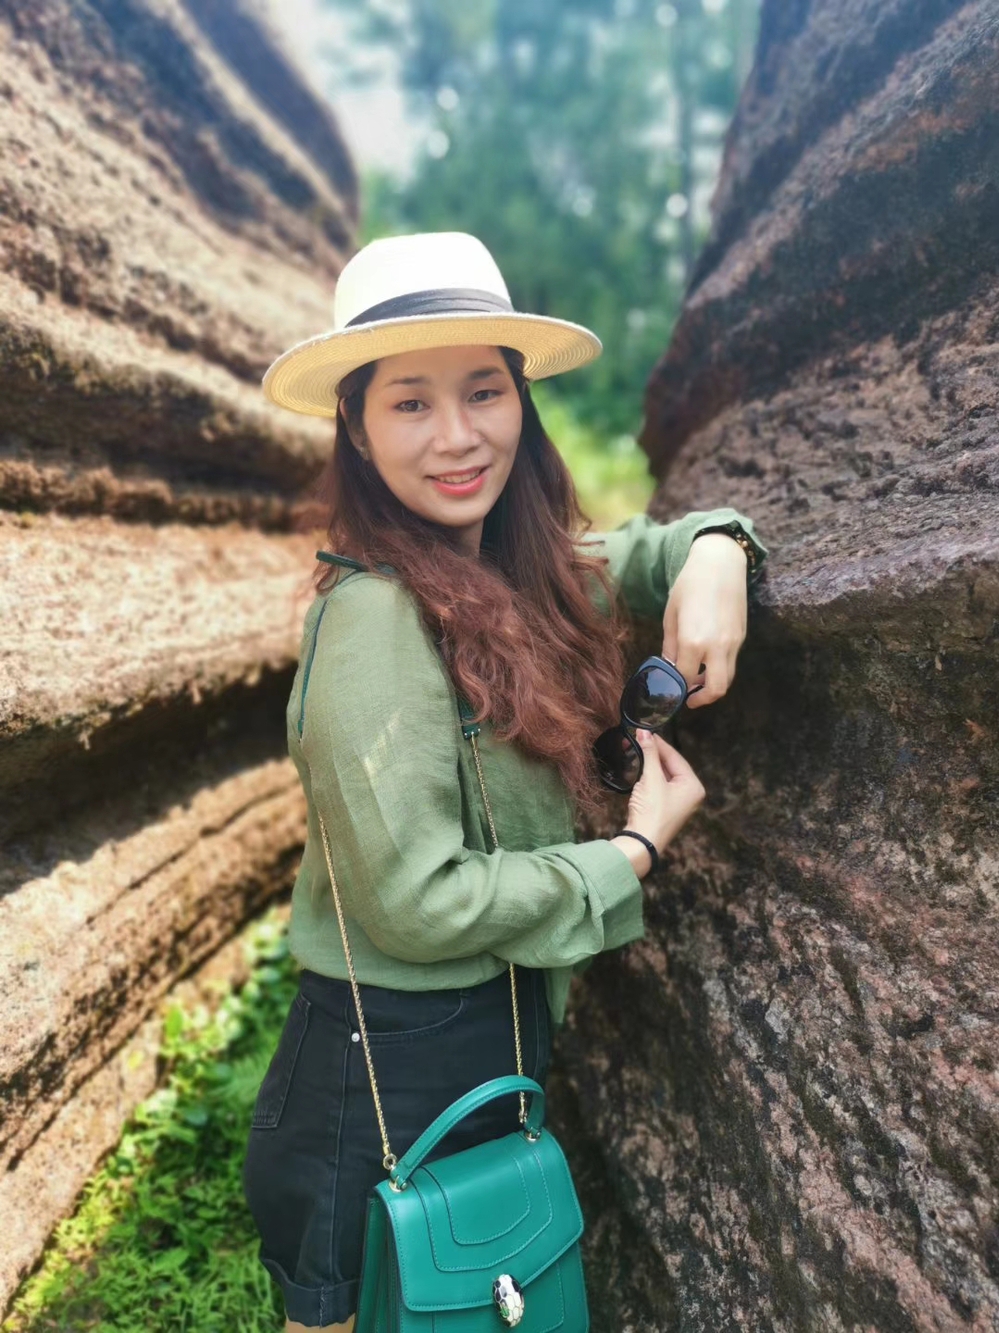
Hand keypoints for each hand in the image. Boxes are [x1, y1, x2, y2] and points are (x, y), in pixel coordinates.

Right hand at [610, 729, 705, 873]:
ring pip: (664, 775)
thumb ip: (649, 754)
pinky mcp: (666, 808)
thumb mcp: (651, 779)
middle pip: (671, 765)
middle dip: (653, 753)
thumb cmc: (652, 811)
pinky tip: (639, 769)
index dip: (658, 743)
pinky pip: (659, 786)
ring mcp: (679, 802)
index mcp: (694, 786)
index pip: (676, 757)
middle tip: (638, 739)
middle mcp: (690, 793)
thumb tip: (644, 732)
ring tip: (636, 749)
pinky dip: (649, 777)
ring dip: (649, 764)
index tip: (644, 731)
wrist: (642, 842)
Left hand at [662, 532, 748, 708]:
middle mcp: (716, 646)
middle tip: (688, 699)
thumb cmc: (689, 585)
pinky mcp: (741, 637)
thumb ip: (670, 645)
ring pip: (727, 678)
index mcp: (692, 641)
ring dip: (712, 685)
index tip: (668, 689)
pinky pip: (731, 662)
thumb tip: (668, 666)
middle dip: (701, 699)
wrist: (720, 563)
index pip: (683, 677)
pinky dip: (719, 668)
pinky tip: (706, 660)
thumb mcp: (671, 615)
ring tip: (697, 680)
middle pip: (716, 689)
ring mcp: (732, 643)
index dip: (675, 686)